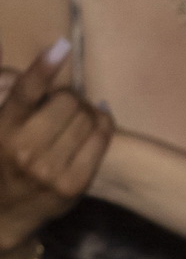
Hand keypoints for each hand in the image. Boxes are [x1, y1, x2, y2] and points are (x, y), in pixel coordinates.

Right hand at [0, 38, 112, 250]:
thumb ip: (10, 96)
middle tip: (63, 103)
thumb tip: (46, 60)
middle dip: (68, 96)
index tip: (62, 44)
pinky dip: (103, 123)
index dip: (44, 66)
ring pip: (87, 118)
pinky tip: (96, 120)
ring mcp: (51, 170)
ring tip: (77, 115)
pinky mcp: (74, 185)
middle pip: (66, 101)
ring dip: (86, 109)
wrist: (4, 213)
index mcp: (2, 130)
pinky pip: (101, 139)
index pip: (25, 92)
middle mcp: (25, 150)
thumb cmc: (2, 160)